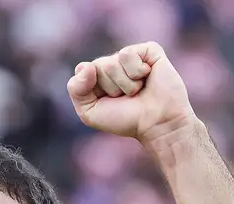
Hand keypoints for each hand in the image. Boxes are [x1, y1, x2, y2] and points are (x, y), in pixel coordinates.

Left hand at [68, 42, 197, 144]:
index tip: (109, 101)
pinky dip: (136, 72)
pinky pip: (128, 54)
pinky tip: (147, 77)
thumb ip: (76, 90)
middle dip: (112, 88)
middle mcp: (115, 63)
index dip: (92, 88)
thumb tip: (86, 66)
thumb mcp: (90, 112)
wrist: (157, 124)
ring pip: (112, 61)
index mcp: (99, 76)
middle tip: (129, 97)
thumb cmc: (126, 120)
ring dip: (125, 84)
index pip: (82, 69)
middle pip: (98, 66)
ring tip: (139, 90)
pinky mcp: (149, 50)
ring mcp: (132, 56)